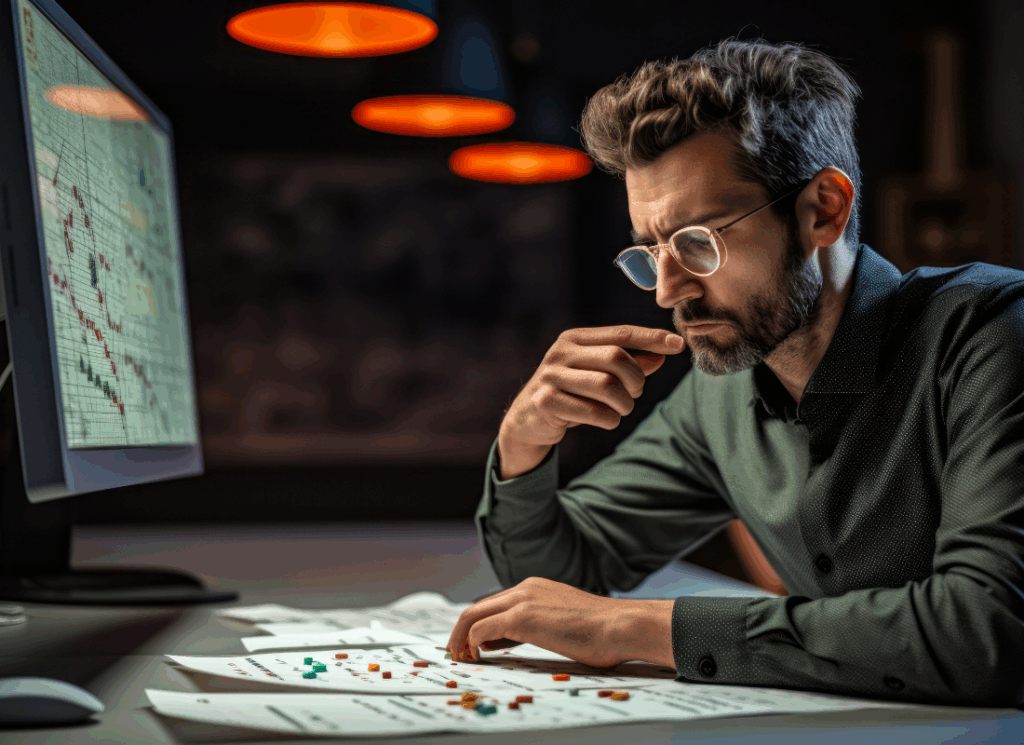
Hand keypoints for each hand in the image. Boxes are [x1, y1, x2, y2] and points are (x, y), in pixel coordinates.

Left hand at [445, 577, 674, 669]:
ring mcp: (523, 600)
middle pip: (478, 606)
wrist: (621, 625)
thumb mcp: (563, 622)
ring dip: (460, 637)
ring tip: (460, 658)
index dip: (479, 625)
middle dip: (460, 630)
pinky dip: (471, 644)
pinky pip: (481, 629)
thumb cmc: (603, 631)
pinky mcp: (522, 617)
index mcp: (536, 587)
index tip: (473, 645)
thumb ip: (539, 624)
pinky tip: (476, 657)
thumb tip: (514, 640)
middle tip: (456, 653)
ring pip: (473, 614)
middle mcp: (525, 588)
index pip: (495, 604)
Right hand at [498, 326, 685, 477]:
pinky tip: (606, 421)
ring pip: (607, 385)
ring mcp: (551, 376)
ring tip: (621, 410)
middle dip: (636, 378)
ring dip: (624, 403)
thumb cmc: (571, 393)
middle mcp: (561, 352)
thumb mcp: (598, 376)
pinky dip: (609, 420)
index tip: (679, 345)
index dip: (652, 338)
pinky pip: (592, 411)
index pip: (621, 333)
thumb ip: (629, 364)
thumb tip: (662, 355)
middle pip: (616, 357)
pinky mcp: (546, 401)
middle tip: (636, 392)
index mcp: (575, 339)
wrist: (527, 420)